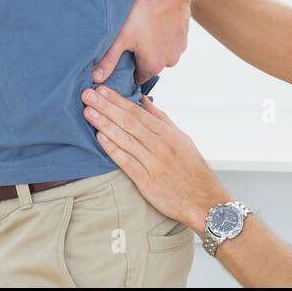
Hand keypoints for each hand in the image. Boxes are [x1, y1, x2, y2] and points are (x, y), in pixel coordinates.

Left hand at [81, 85, 228, 233]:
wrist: (204, 200)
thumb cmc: (193, 170)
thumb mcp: (182, 138)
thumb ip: (161, 119)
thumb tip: (144, 101)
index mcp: (168, 133)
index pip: (138, 112)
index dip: (118, 100)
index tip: (102, 90)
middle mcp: (160, 145)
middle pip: (128, 122)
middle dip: (106, 107)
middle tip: (87, 95)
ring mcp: (153, 163)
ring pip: (125, 139)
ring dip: (104, 124)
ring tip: (88, 112)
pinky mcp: (147, 182)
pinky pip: (126, 162)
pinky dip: (113, 149)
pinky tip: (100, 138)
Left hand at [92, 0, 191, 83]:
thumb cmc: (145, 12)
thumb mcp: (121, 36)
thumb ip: (108, 60)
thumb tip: (96, 79)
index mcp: (153, 66)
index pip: (135, 77)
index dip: (127, 68)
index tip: (122, 54)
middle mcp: (169, 63)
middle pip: (148, 65)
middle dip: (140, 55)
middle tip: (131, 37)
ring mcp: (178, 51)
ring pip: (160, 54)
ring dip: (152, 46)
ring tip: (144, 29)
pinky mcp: (184, 39)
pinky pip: (170, 44)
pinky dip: (163, 38)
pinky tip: (155, 24)